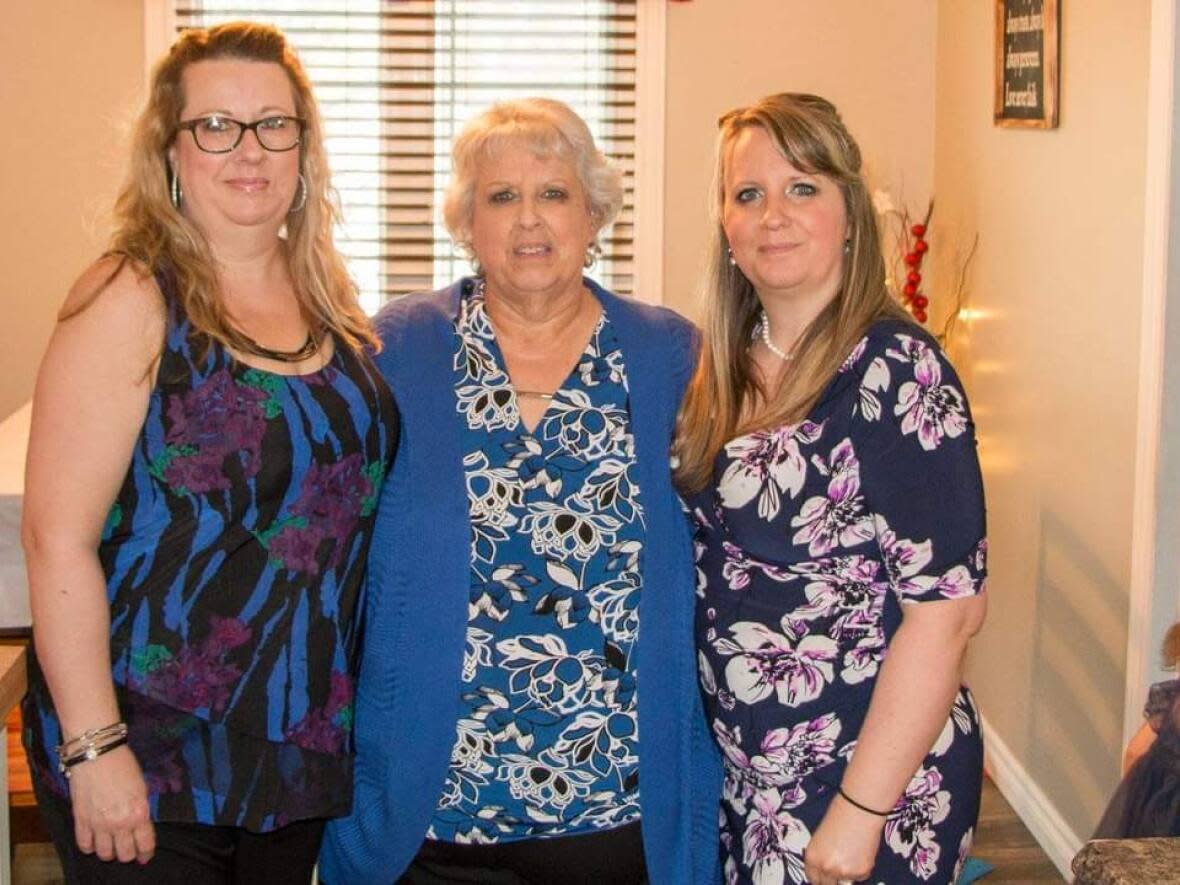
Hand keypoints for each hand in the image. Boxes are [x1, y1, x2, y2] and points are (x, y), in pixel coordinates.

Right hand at [68, 744, 155, 863]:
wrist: (97, 753)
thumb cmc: (124, 764)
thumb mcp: (142, 787)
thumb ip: (141, 809)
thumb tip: (140, 824)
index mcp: (139, 813)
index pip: (145, 844)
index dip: (146, 853)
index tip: (145, 855)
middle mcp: (120, 823)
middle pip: (125, 854)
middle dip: (129, 853)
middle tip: (128, 848)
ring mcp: (98, 824)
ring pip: (105, 854)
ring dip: (110, 852)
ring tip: (111, 845)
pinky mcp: (81, 820)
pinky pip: (84, 845)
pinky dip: (90, 847)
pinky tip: (94, 841)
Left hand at [803, 794, 884, 884]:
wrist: (859, 809)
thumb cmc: (839, 816)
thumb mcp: (821, 837)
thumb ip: (821, 855)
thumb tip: (826, 868)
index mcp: (811, 857)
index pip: (812, 878)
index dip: (820, 877)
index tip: (825, 876)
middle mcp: (825, 868)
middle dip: (833, 879)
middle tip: (840, 866)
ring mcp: (843, 872)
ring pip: (846, 881)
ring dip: (849, 872)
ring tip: (852, 850)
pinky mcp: (860, 872)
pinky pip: (860, 876)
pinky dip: (862, 867)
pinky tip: (862, 849)